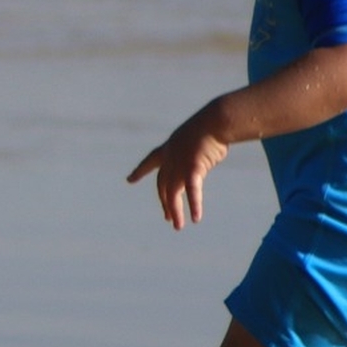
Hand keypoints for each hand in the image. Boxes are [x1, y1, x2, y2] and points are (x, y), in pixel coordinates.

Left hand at [127, 107, 229, 229]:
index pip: (150, 161)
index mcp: (169, 148)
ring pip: (173, 193)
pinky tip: (196, 218)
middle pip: (163, 185)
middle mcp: (170, 158)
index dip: (140, 171)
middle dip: (165, 202)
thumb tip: (197, 165)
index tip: (129, 180)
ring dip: (175, 211)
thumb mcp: (196, 139)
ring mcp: (179, 164)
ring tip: (177, 227)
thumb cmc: (211, 125)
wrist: (216, 120)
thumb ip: (192, 153)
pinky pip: (192, 191)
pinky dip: (194, 205)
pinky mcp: (193, 169)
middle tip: (168, 217)